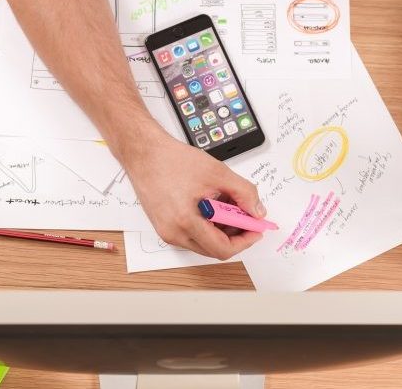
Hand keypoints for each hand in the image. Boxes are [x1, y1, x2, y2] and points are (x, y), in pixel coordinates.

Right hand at [120, 128, 265, 259]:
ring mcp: (167, 232)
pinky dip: (207, 225)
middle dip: (235, 235)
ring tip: (228, 205)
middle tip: (246, 216)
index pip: (223, 249)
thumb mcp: (218, 173)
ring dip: (221, 229)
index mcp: (185, 222)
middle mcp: (173, 233)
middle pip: (214, 249)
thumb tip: (257, 211)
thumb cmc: (172, 160)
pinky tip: (213, 205)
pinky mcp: (164, 226)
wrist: (144, 153)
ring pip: (203, 242)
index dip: (245, 241)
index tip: (256, 229)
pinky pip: (192, 234)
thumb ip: (244, 193)